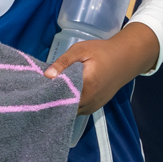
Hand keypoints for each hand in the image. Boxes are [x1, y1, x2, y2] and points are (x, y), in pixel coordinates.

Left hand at [44, 22, 160, 115]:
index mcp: (87, 85)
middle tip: (39, 92)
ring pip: (70, 111)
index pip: (61, 96)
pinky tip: (62, 97)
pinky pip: (77, 111)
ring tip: (49, 95)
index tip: (37, 89)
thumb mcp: (81, 50)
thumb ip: (63, 62)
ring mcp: (93, 106)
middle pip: (65, 107)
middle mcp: (90, 101)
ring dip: (61, 104)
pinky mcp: (95, 108)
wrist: (125, 59)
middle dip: (52, 101)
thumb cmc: (102, 52)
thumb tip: (46, 76)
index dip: (48, 94)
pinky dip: (69, 106)